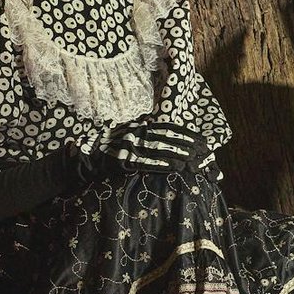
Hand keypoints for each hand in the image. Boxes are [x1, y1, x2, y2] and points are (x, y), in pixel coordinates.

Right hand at [94, 123, 210, 175]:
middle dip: (188, 145)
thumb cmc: (111, 144)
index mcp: (141, 126)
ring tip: (194, 159)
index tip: (201, 140)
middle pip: (168, 138)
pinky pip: (146, 163)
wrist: (88, 153)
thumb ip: (146, 131)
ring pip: (160, 150)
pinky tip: (174, 167)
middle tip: (204, 151)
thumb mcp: (130, 132)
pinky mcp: (125, 160)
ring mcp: (131, 147)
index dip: (186, 134)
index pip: (168, 129)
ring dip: (178, 154)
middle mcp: (138, 134)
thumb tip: (165, 132)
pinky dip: (161, 165)